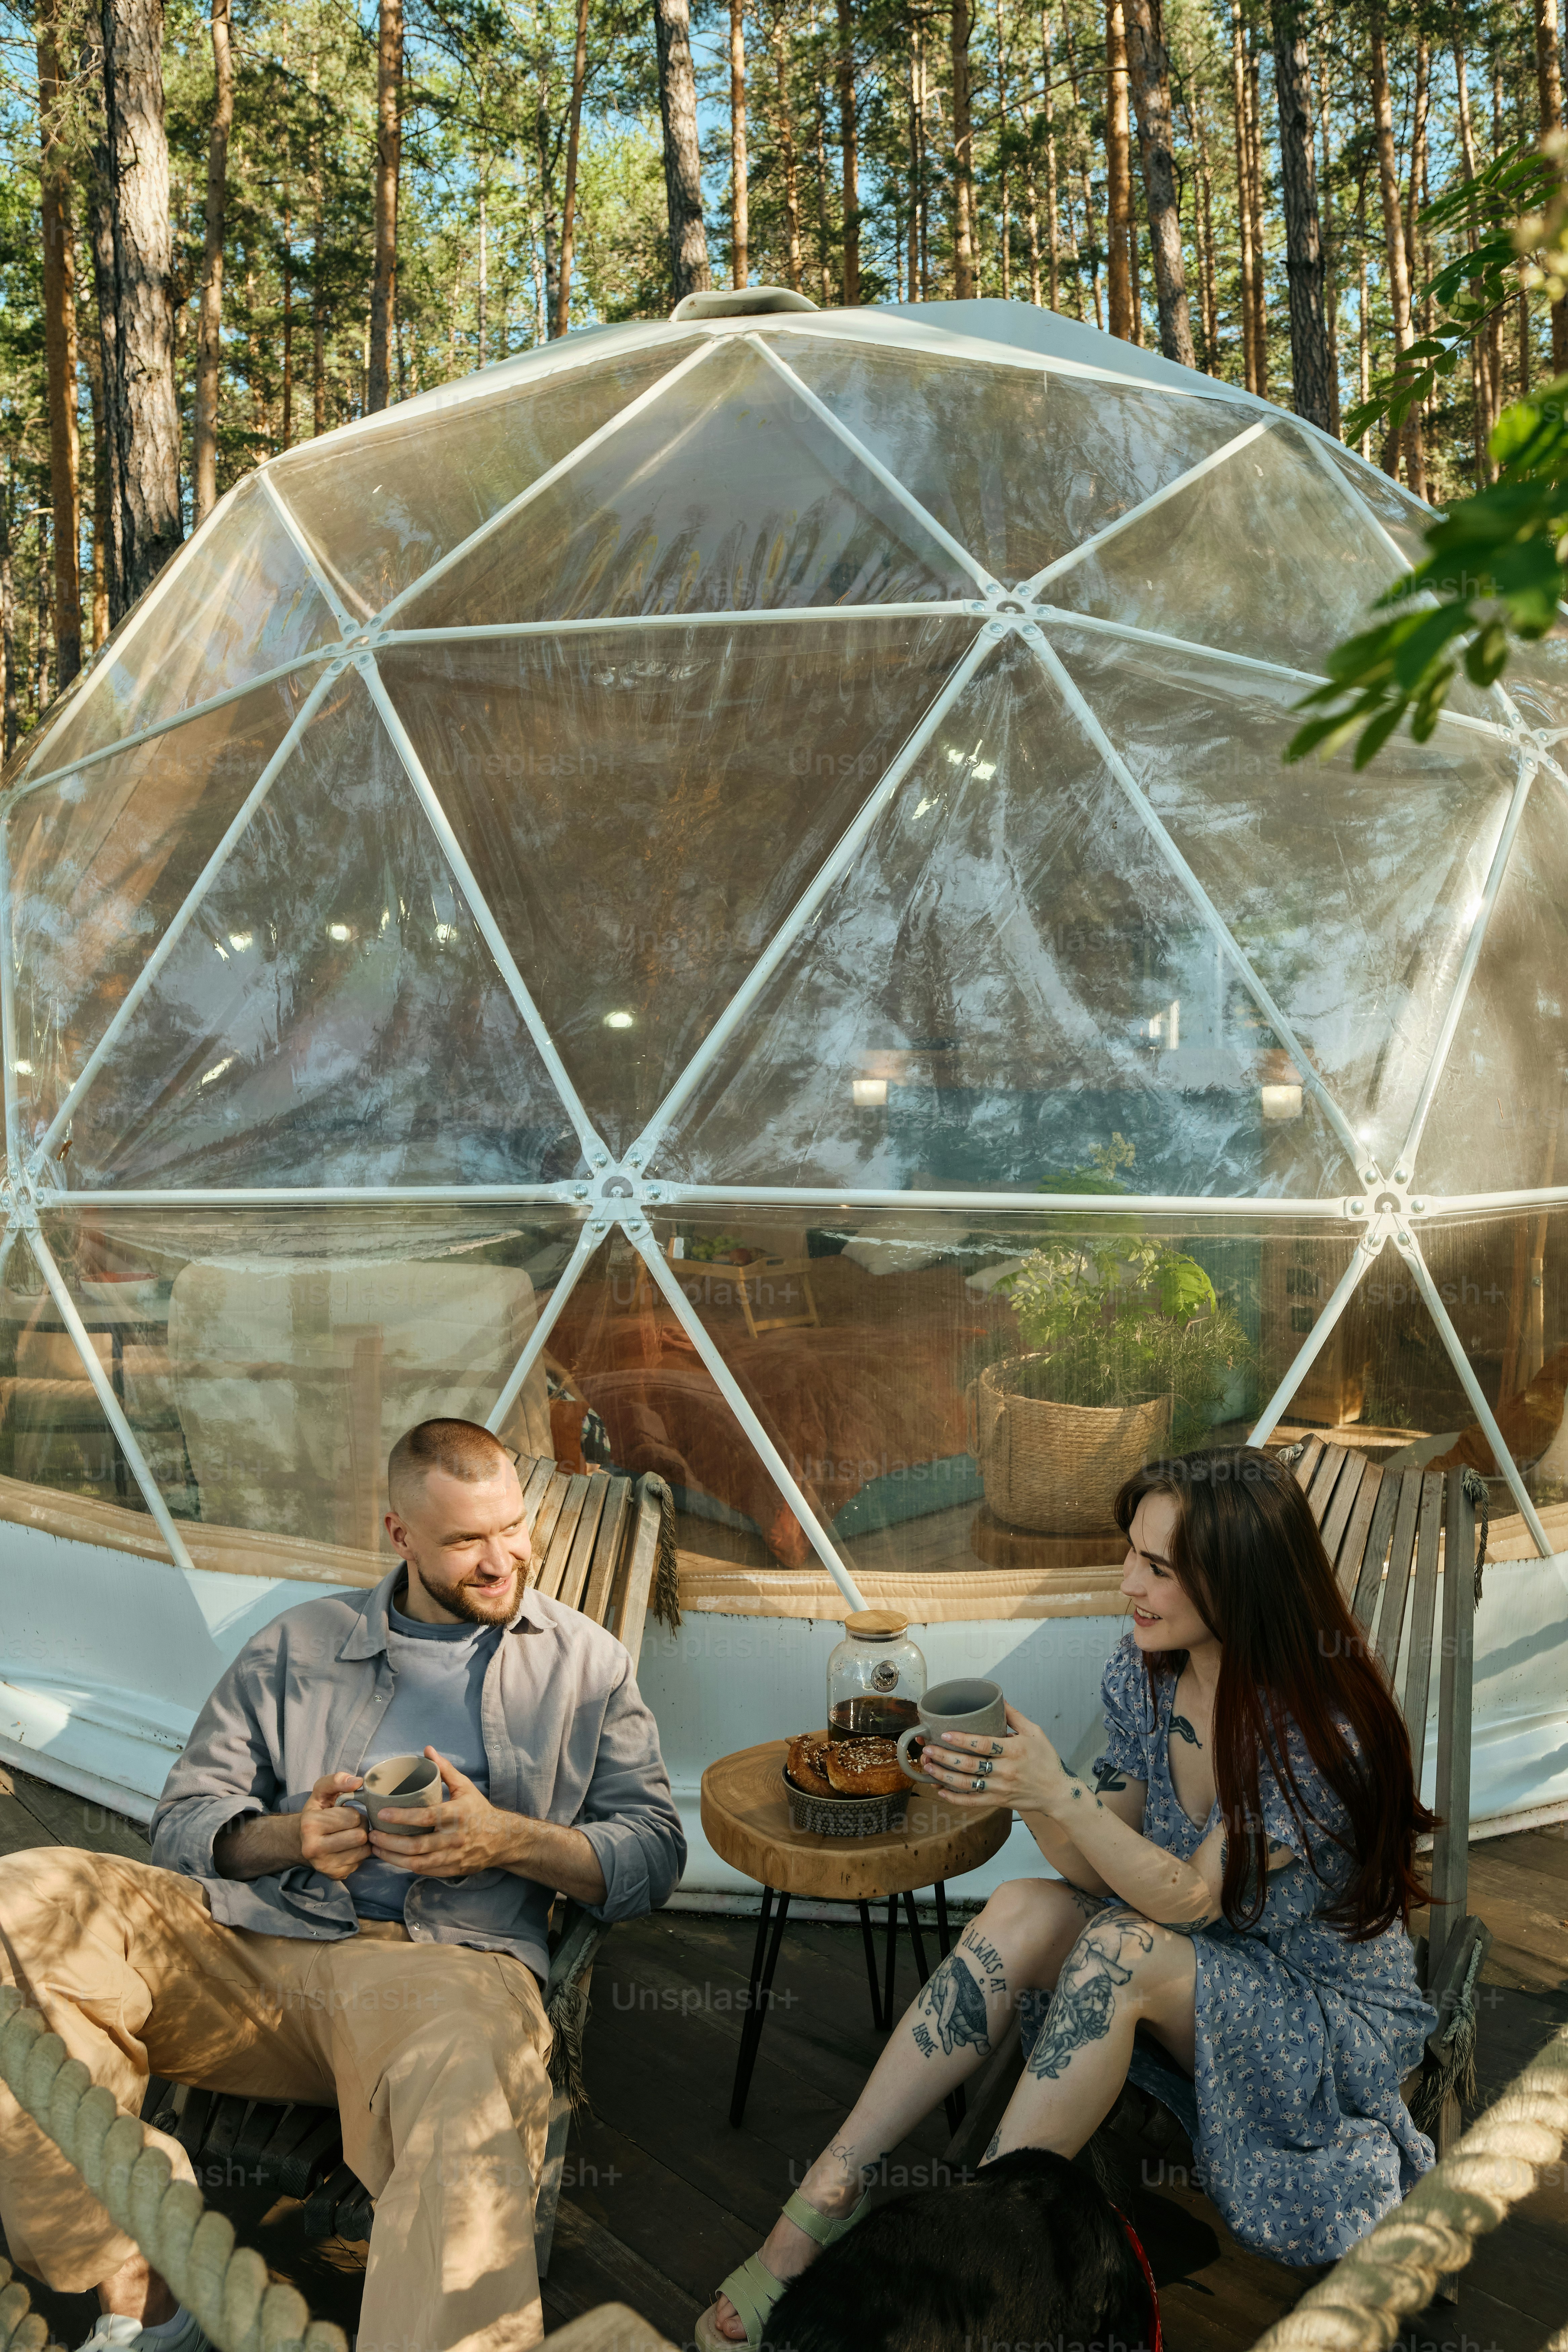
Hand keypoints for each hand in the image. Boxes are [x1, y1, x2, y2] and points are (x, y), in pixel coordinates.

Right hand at [299, 1771, 370, 1879]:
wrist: (304, 1840)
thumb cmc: (318, 1813)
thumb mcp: (322, 1792)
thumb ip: (337, 1780)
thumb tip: (358, 1781)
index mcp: (310, 1825)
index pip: (353, 1818)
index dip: (354, 1813)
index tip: (345, 1814)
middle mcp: (313, 1849)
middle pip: (359, 1836)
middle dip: (361, 1827)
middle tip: (352, 1825)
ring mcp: (324, 1865)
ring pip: (363, 1850)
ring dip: (363, 1840)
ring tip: (351, 1834)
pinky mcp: (335, 1875)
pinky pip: (361, 1862)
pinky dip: (360, 1853)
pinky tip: (349, 1847)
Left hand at [369, 1749, 523, 1877]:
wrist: (502, 1839)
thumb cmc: (478, 1810)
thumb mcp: (465, 1787)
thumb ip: (445, 1769)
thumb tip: (427, 1750)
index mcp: (457, 1814)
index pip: (426, 1817)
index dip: (402, 1817)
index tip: (382, 1814)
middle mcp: (454, 1838)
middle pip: (417, 1846)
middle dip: (390, 1843)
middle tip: (372, 1835)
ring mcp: (453, 1856)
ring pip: (417, 1863)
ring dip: (392, 1858)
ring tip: (375, 1849)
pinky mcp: (451, 1870)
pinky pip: (423, 1871)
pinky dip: (405, 1866)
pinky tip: (392, 1858)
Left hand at [918, 1705, 1072, 1815]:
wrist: (1058, 1792)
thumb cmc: (1046, 1759)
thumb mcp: (1034, 1732)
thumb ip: (1014, 1716)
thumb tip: (997, 1698)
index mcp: (1014, 1750)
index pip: (983, 1744)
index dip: (962, 1740)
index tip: (945, 1734)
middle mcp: (1006, 1771)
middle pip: (970, 1765)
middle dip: (945, 1757)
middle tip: (927, 1750)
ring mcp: (1001, 1788)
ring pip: (967, 1784)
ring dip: (944, 1776)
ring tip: (927, 1767)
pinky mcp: (999, 1801)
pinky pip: (973, 1802)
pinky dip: (955, 1799)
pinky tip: (940, 1791)